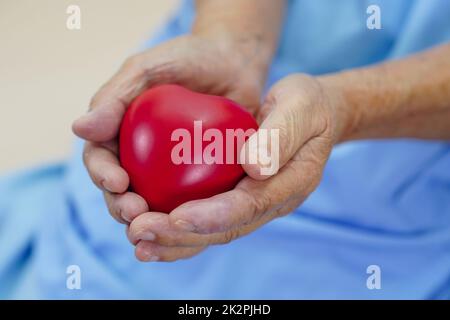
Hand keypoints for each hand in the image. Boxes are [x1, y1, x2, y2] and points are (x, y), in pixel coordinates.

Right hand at [72, 35, 269, 224]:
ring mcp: (170, 173)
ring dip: (153, 221)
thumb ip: (114, 97)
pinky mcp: (200, 181)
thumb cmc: (186, 60)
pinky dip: (190, 218)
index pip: (101, 160)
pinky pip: (193, 204)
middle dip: (123, 207)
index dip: (102, 175)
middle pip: (123, 192)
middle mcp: (140, 158)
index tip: (117, 183)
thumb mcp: (147, 69)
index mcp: (119, 134)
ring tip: (160, 227)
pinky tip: (195, 228)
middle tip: (136, 213)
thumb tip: (79, 129)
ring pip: (154, 205)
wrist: (232, 63)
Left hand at [127, 74, 351, 261]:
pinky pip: (208, 219)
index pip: (248, 206)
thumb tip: (252, 167)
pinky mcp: (238, 198)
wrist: (314, 115)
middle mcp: (270, 203)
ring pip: (213, 233)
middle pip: (224, 229)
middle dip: (180, 236)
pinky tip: (150, 228)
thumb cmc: (307, 106)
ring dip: (173, 241)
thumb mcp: (301, 106)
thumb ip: (280, 136)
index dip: (212, 216)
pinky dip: (178, 229)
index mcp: (289, 184)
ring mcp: (254, 204)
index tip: (176, 216)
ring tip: (137, 240)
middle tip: (139, 232)